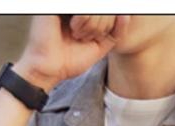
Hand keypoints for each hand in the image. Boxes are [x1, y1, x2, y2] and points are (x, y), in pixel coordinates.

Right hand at [13, 15, 130, 91]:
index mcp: (84, 14)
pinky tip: (73, 29)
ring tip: (76, 34)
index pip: (110, 12)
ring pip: (98, 7)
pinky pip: (85, 8)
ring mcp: (68, 6)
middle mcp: (76, 8)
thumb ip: (115, 31)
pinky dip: (84, 19)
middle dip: (100, 26)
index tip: (92, 39)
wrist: (49, 69)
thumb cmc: (70, 60)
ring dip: (91, 25)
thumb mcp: (100, 47)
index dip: (107, 26)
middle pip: (106, 8)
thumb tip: (125, 14)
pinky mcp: (60, 5)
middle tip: (82, 38)